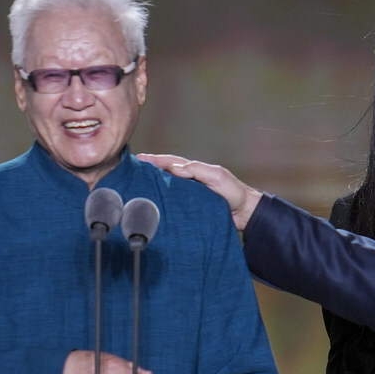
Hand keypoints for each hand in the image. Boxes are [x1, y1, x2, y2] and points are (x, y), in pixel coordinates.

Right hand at [141, 153, 261, 229]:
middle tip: (128, 172)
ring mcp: (188, 195)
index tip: (136, 159)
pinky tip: (151, 206)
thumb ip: (197, 170)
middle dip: (147, 172)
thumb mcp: (217, 177)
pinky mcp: (190, 209)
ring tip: (134, 187)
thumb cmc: (234, 193)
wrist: (246, 214)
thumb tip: (174, 169)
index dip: (153, 160)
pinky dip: (161, 203)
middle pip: (163, 174)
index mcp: (194, 170)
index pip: (169, 162)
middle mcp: (189, 181)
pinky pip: (172, 204)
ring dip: (151, 187)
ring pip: (166, 189)